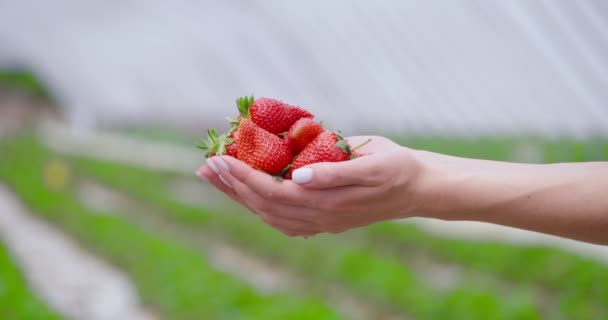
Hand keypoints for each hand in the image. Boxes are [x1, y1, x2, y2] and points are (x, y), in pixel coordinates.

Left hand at [197, 136, 423, 236]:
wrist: (417, 189)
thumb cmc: (395, 167)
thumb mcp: (371, 162)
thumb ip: (333, 172)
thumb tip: (298, 176)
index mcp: (327, 200)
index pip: (272, 191)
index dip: (242, 176)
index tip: (219, 158)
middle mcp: (318, 217)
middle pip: (263, 205)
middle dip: (232, 185)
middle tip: (206, 166)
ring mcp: (320, 222)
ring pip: (268, 213)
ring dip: (239, 196)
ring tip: (216, 178)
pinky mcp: (323, 220)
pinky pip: (281, 218)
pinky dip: (258, 206)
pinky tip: (246, 195)